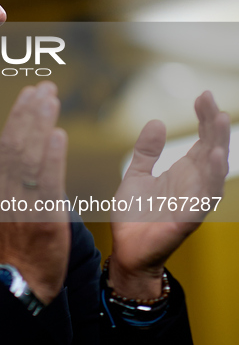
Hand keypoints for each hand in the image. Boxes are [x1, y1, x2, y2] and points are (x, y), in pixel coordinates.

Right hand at [0, 83, 69, 304]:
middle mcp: (9, 191)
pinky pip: (47, 182)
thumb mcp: (2, 214)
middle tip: (45, 86)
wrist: (20, 282)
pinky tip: (59, 135)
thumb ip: (3, 189)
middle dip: (30, 111)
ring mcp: (25, 204)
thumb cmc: (17, 249)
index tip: (31, 93)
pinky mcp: (44, 217)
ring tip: (51, 98)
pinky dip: (52, 156)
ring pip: (29, 156)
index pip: (8, 143)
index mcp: (1, 188)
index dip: (19, 116)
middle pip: (17, 142)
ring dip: (40, 124)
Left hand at [109, 91, 229, 298]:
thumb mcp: (137, 174)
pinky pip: (204, 197)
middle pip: (212, 149)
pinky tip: (214, 159)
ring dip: (219, 146)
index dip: (204, 117)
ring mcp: (194, 201)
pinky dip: (212, 178)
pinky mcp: (188, 218)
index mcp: (184, 173)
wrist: (126, 250)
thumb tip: (156, 121)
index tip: (203, 95)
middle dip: (213, 124)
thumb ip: (147, 150)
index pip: (202, 139)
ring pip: (214, 171)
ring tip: (220, 121)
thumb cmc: (135, 216)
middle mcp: (194, 184)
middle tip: (210, 99)